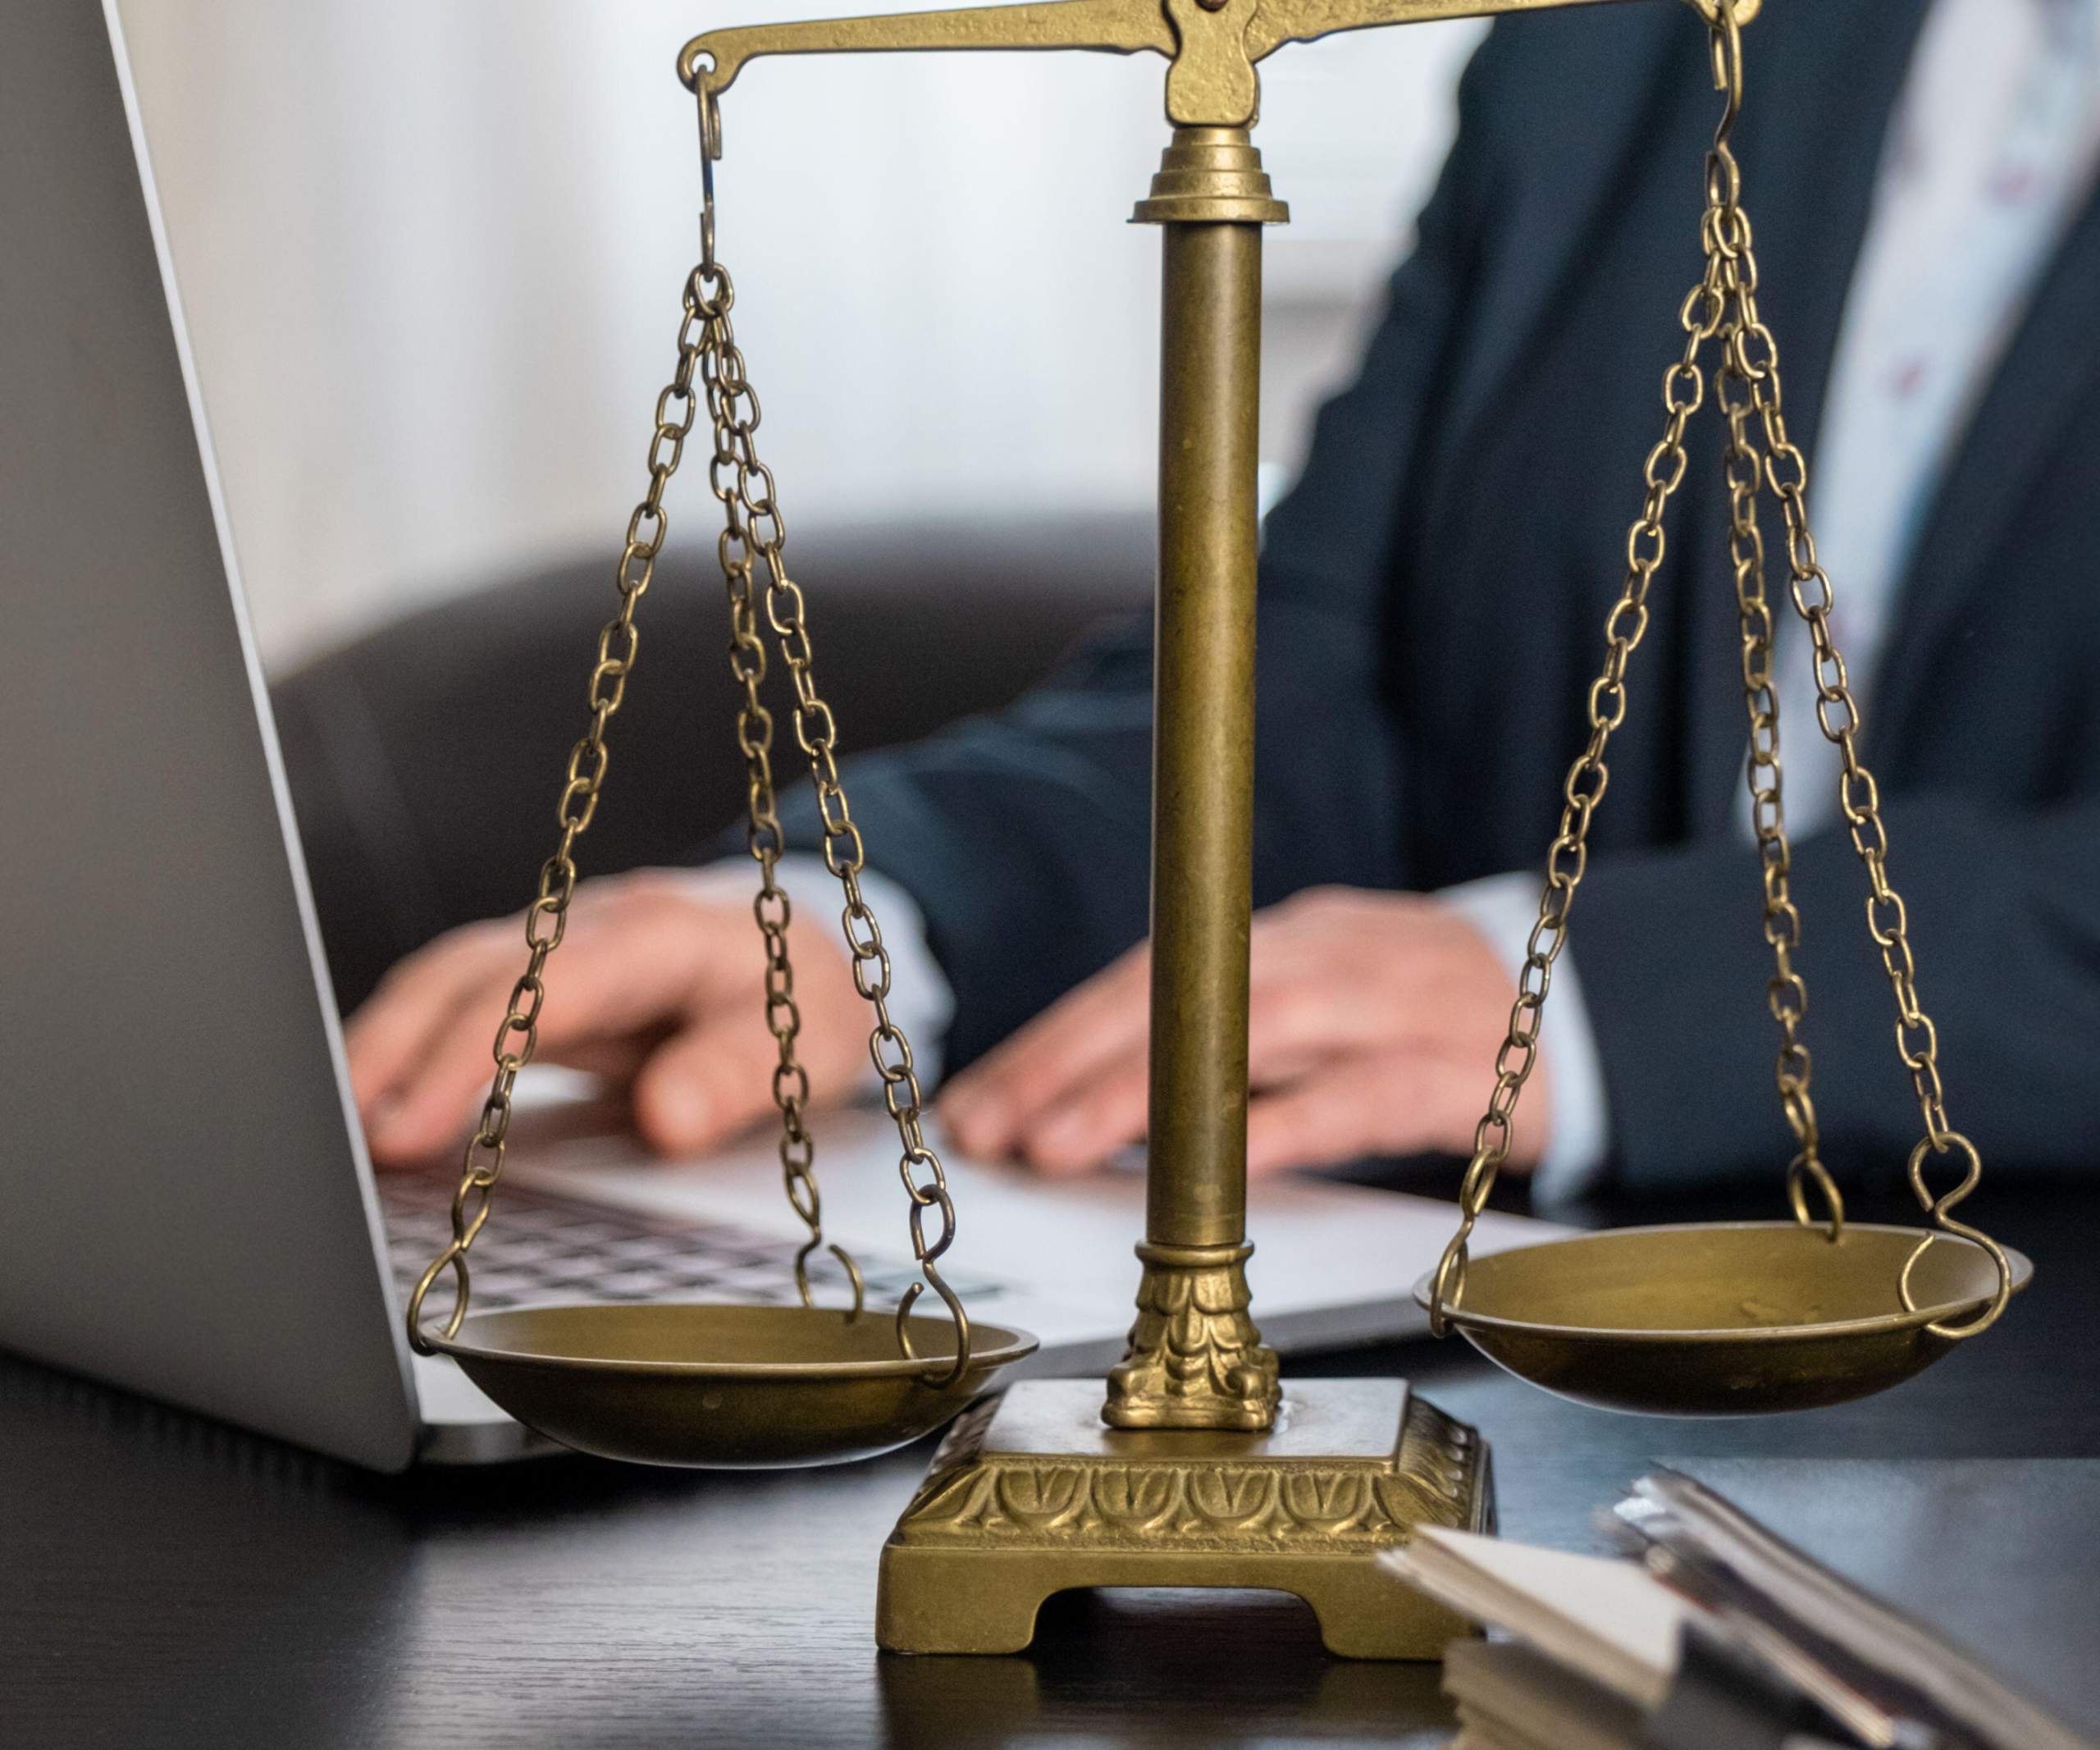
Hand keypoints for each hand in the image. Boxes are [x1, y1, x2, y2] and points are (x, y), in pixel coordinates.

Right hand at [346, 869, 866, 1165]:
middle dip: (398, 1047)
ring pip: (448, 979)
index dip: (475, 1049)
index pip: (550, 984)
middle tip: (347, 1130)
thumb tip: (665, 1117)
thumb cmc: (800, 995)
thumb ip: (737, 1074)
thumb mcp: (809, 1041)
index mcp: (662, 936)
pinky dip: (406, 1048)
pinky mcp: (536, 981)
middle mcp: (593, 930)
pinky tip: (370, 1101)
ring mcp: (556, 950)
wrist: (804, 949)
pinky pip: (458, 1003)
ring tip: (335, 1123)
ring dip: (385, 1046)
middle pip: (472, 971)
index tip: (415, 1119)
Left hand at [937, 885, 1546, 1176]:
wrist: (1577, 1010)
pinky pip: (1349, 1096)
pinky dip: (1275, 1124)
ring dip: (1142, 1090)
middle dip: (1069, 1064)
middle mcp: (1322, 953)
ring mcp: (1386, 1005)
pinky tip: (1205, 1162)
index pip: (1146, 977)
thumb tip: (1093, 1097)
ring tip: (1057, 1146)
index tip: (983, 1098)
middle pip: (1176, 994)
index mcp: (1280, 939)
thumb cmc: (1421, 1017)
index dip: (1057, 1039)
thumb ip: (1226, 1039)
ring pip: (1245, 1033)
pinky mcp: (1446, 1070)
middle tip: (991, 1128)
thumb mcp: (1318, 1005)